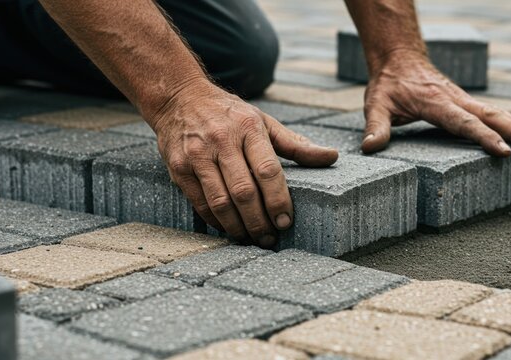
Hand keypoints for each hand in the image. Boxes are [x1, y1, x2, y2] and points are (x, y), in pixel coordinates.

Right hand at [151, 83, 337, 246]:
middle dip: (259, 221)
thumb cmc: (229, 114)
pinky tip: (228, 228)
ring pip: (220, 201)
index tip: (286, 222)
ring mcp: (197, 155)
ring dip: (237, 227)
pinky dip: (215, 221)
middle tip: (269, 238)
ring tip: (250, 238)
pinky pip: (200, 202)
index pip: (267, 170)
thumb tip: (331, 157)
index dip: (278, 200)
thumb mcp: (264, 121)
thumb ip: (296, 144)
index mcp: (249, 128)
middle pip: (244, 191)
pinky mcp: (178, 167)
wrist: (179, 98)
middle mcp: (222, 140)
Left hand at [361, 50, 510, 154]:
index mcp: (436, 104)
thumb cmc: (388, 84)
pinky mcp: (465, 101)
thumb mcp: (376, 104)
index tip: (503, 152)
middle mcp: (455, 100)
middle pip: (491, 116)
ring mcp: (463, 99)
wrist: (399, 57)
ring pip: (496, 112)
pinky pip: (491, 112)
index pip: (464, 123)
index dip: (484, 137)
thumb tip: (370, 148)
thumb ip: (376, 126)